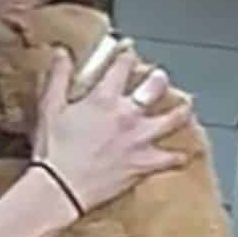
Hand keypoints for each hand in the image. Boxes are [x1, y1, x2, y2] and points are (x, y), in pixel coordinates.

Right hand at [32, 47, 191, 212]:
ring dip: (180, 112)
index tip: (129, 50)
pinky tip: (183, 155)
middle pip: (153, 88)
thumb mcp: (50, 107)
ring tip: (186, 107)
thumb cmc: (54, 150)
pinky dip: (177, 157)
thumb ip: (58, 77)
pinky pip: (169, 159)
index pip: (122, 66)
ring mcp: (139, 139)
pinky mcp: (144, 163)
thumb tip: (62, 52)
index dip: (127, 54)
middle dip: (158, 79)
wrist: (62, 187)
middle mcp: (127, 115)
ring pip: (170, 120)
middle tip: (159, 77)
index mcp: (104, 98)